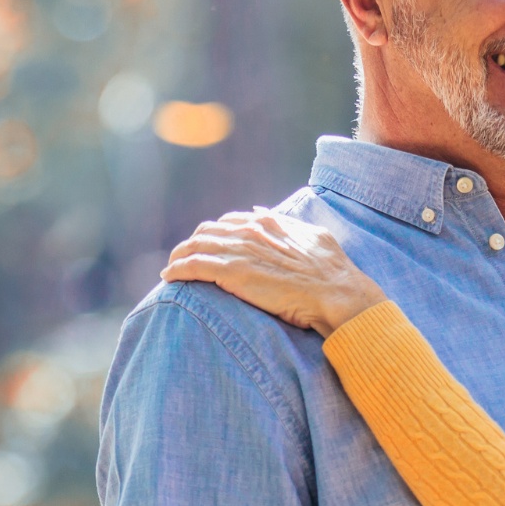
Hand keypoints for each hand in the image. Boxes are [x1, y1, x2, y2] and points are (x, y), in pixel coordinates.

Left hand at [162, 210, 388, 334]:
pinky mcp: (231, 272)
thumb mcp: (314, 237)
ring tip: (172, 267)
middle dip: (193, 243)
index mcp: (269, 222)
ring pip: (195, 246)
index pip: (231, 221)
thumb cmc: (332, 272)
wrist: (336, 293)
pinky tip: (168, 277)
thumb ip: (287, 224)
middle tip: (185, 257)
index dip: (216, 232)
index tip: (209, 245)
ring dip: (179, 255)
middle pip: (208, 231)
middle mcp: (250, 230)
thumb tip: (261, 211)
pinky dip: (177, 269)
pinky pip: (192, 266)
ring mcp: (240, 250)